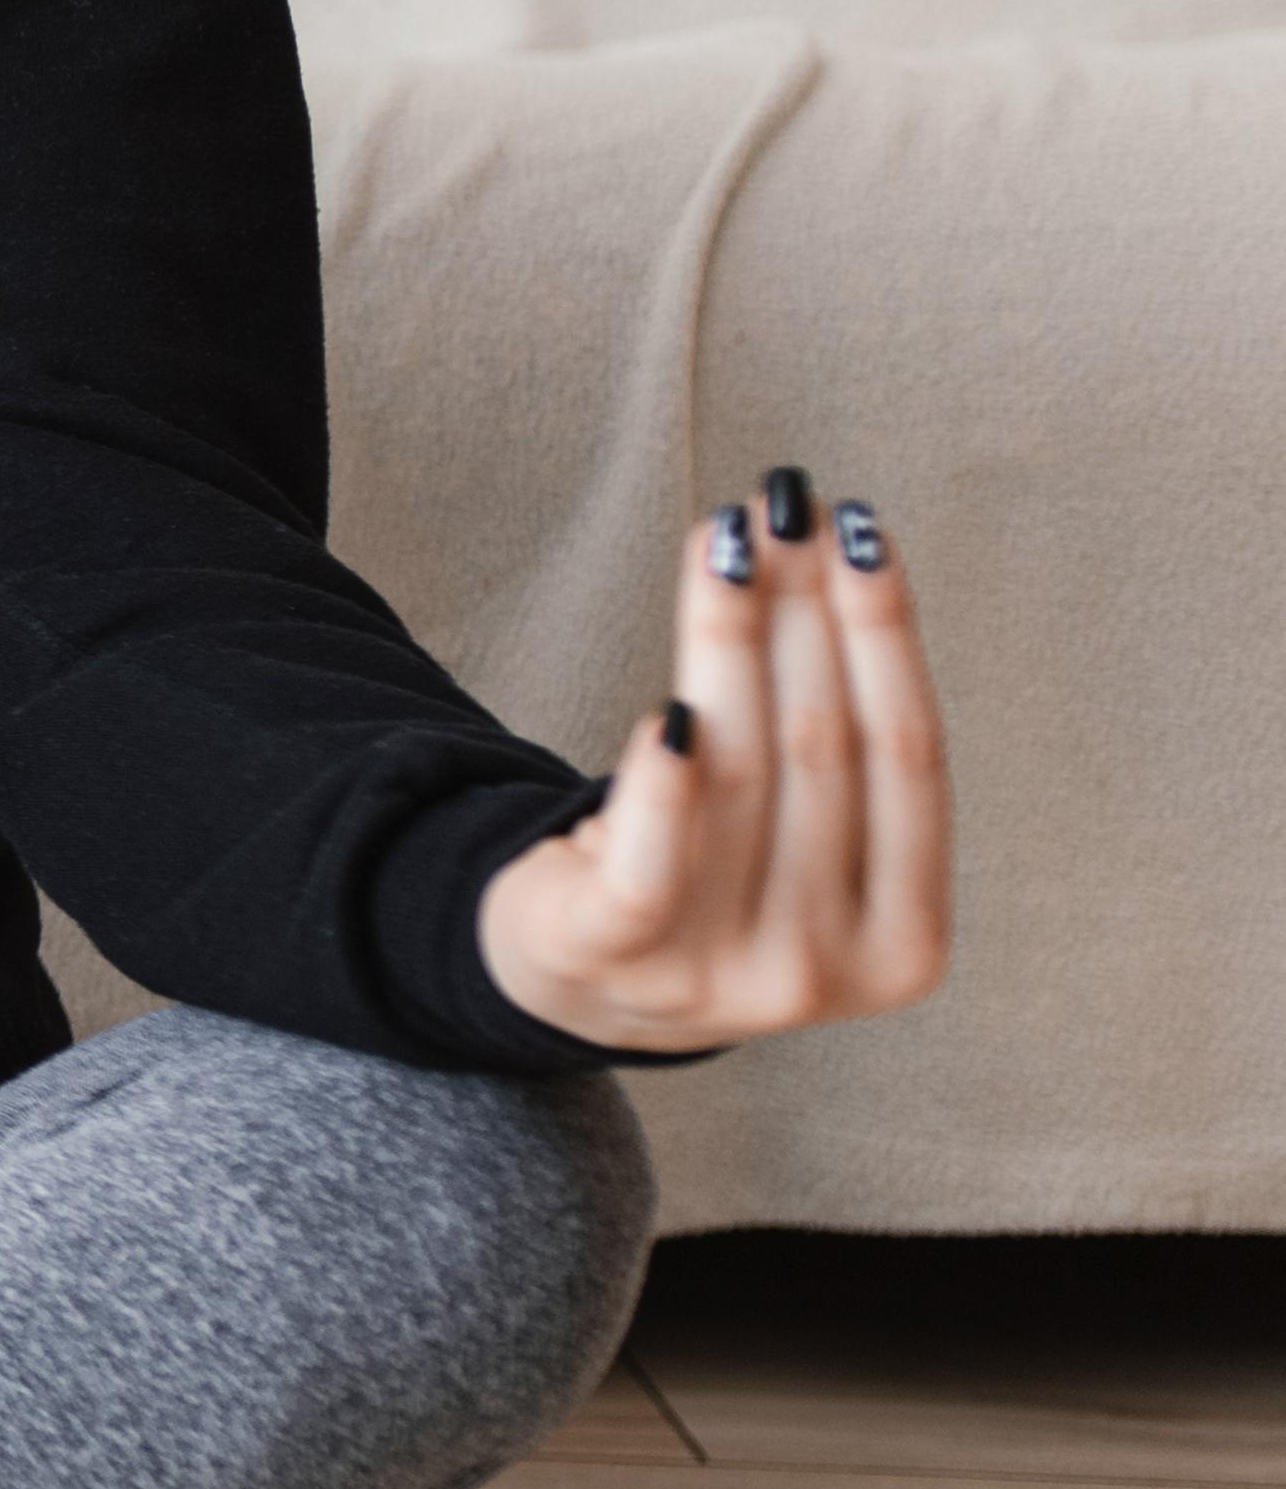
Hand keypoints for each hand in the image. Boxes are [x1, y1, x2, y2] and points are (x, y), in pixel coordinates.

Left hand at [477, 472, 951, 1054]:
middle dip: (804, 612)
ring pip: (736, 774)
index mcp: (907, 944)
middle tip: (784, 506)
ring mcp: (718, 976)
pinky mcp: (613, 961)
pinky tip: (670, 711)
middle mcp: (823, 971)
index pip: (909, 759)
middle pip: (822, 752)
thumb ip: (823, 725)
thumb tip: (821, 540)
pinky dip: (662, 787)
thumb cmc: (708, 876)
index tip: (861, 531)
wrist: (577, 982)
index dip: (886, 634)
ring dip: (731, 641)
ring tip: (725, 540)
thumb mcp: (792, 828)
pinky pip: (647, 868)